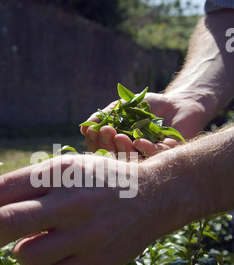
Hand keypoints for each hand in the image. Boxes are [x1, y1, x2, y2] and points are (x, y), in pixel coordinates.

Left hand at [0, 153, 164, 264]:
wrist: (154, 195)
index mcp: (61, 172)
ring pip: (26, 256)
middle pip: (5, 223)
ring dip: (22, 253)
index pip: (0, 190)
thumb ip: (33, 184)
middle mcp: (72, 201)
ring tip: (37, 245)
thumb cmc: (102, 182)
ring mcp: (87, 234)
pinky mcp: (98, 261)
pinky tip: (59, 256)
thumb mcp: (70, 168)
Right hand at [81, 91, 206, 156]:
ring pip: (132, 161)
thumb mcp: (123, 106)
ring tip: (120, 136)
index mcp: (119, 147)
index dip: (94, 141)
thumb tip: (83, 126)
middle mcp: (132, 157)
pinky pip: (154, 157)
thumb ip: (105, 116)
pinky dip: (145, 149)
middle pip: (114, 159)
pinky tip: (139, 141)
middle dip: (107, 145)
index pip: (101, 149)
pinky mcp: (167, 157)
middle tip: (106, 130)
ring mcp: (148, 159)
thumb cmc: (150, 106)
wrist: (179, 103)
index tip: (90, 129)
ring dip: (124, 150)